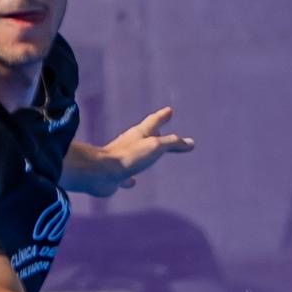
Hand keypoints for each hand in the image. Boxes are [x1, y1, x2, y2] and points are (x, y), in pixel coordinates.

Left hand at [75, 105, 193, 195]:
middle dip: (154, 131)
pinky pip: (128, 175)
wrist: (100, 173)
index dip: (162, 116)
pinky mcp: (117, 175)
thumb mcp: (155, 146)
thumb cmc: (129, 156)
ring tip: (150, 154)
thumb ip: (172, 144)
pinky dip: (132, 177)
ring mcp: (122, 159)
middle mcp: (130, 144)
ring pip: (136, 154)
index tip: (169, 110)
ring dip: (144, 153)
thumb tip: (190, 143)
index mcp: (139, 134)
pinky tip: (133, 181)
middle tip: (160, 127)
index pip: (154, 121)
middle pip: (144, 136)